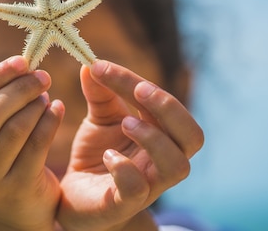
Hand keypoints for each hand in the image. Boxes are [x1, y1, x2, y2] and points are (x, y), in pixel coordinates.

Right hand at [0, 56, 64, 229]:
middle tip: (42, 75)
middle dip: (18, 88)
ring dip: (34, 104)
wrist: (13, 210)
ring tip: (46, 93)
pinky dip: (50, 121)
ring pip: (14, 129)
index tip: (20, 61)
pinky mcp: (14, 189)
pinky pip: (36, 146)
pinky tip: (58, 109)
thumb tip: (19, 64)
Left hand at [57, 60, 203, 230]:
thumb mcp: (99, 120)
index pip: (165, 105)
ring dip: (153, 138)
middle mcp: (162, 161)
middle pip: (192, 136)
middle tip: (138, 90)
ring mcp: (149, 185)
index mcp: (161, 135)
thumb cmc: (98, 156)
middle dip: (169, 108)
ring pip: (176, 165)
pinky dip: (125, 169)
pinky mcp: (124, 204)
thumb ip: (100, 94)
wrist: (76, 198)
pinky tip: (107, 156)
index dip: (136, 81)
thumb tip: (91, 64)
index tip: (100, 67)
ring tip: (125, 123)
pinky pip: (137, 189)